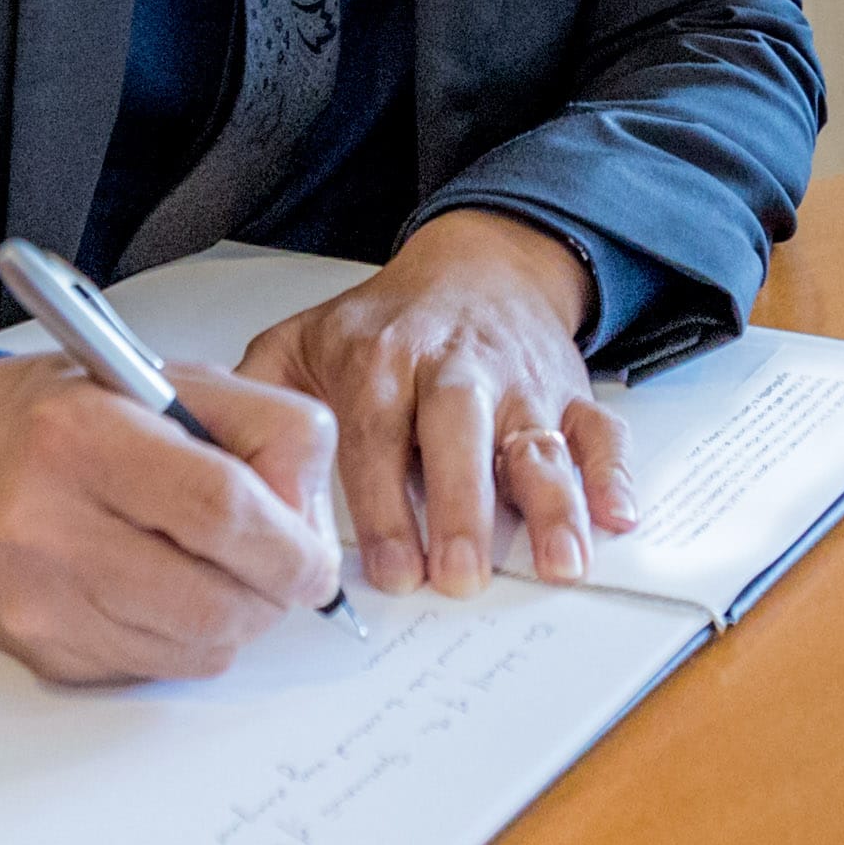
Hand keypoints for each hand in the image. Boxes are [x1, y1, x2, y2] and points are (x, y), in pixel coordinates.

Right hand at [0, 354, 340, 684]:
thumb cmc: (71, 420)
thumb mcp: (175, 381)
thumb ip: (270, 430)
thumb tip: (311, 525)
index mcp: (85, 435)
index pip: (223, 509)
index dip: (292, 544)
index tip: (314, 555)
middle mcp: (47, 523)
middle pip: (217, 601)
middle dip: (275, 592)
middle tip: (278, 566)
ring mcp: (40, 600)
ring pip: (200, 648)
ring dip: (238, 618)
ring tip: (217, 568)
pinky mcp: (44, 652)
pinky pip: (163, 669)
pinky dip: (191, 640)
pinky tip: (165, 590)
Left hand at [236, 212, 637, 596]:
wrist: (476, 267)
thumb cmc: (386, 325)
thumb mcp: (301, 342)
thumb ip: (256, 400)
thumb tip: (226, 471)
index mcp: (384, 359)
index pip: (379, 435)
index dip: (383, 506)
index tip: (390, 570)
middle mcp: (457, 369)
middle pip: (461, 433)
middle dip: (462, 507)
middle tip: (461, 577)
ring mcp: (520, 383)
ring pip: (540, 440)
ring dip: (553, 504)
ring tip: (559, 563)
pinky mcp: (569, 393)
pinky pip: (602, 431)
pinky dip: (615, 473)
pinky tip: (617, 516)